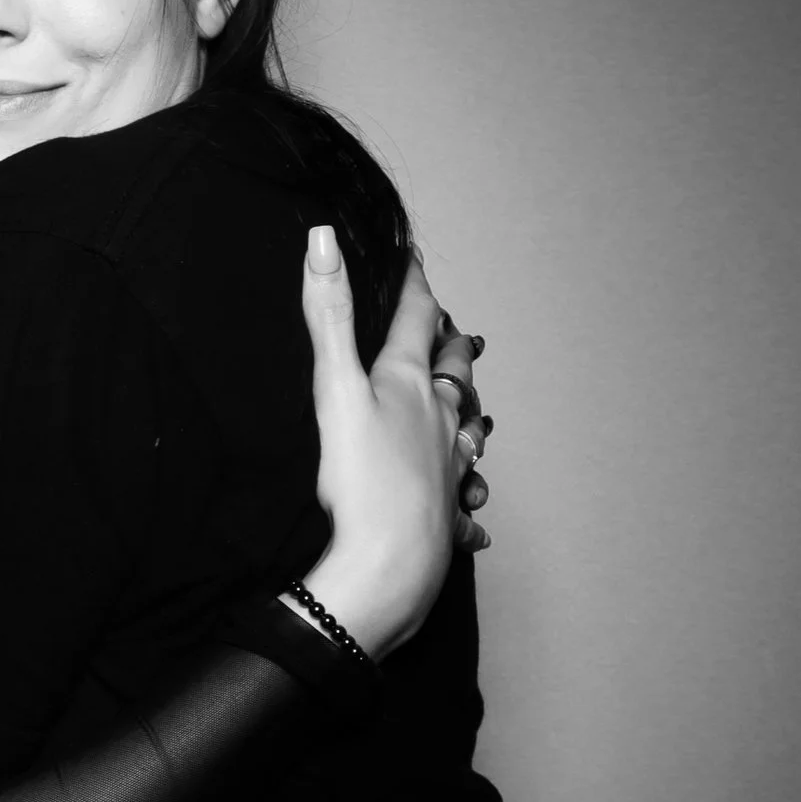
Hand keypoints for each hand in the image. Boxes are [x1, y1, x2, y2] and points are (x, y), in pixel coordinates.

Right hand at [292, 228, 474, 658]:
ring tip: (476, 410)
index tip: (412, 255)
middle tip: (456, 330)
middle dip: (453, 346)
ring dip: (472, 413)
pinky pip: (466, 499)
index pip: (418, 318)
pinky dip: (470, 492)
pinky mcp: (448, 513)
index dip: (415, 282)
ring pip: (471, 430)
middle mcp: (441, 419)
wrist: (389, 561)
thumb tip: (324, 239)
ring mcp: (450, 467)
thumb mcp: (334, 387)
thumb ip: (329, 314)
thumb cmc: (360, 478)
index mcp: (411, 383)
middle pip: (456, 372)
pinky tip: (472, 503)